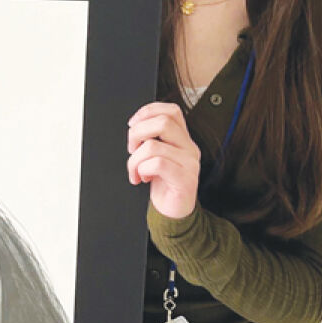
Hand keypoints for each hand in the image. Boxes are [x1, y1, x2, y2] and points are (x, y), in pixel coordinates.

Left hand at [127, 101, 200, 219]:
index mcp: (182, 138)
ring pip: (153, 146)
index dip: (148, 111)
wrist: (173, 211)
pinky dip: (142, 169)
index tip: (132, 123)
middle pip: (162, 122)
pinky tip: (143, 178)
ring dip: (135, 159)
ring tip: (135, 170)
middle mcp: (189, 148)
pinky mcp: (185, 179)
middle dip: (137, 133)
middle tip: (131, 149)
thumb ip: (152, 138)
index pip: (171, 111)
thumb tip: (135, 125)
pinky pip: (157, 164)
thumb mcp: (156, 155)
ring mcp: (190, 163)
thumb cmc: (163, 182)